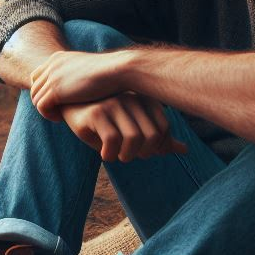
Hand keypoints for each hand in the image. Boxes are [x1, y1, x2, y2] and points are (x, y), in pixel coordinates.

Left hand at [30, 49, 130, 121]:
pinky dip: (48, 115)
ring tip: (60, 116)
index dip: (44, 90)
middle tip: (58, 111)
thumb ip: (78, 74)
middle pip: (35, 87)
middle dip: (44, 100)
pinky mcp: (55, 91)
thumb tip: (76, 84)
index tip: (58, 101)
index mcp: (58, 57)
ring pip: (35, 98)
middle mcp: (52, 65)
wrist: (118, 70)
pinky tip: (61, 118)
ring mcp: (52, 77)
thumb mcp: (89, 69)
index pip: (38, 76)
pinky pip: (40, 107)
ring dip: (45, 110)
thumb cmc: (111, 73)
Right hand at [61, 96, 187, 162]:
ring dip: (126, 155)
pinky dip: (110, 154)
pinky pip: (112, 139)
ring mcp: (114, 103)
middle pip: (152, 136)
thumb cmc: (103, 121)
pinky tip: (104, 154)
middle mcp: (132, 98)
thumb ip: (157, 139)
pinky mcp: (97, 112)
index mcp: (143, 100)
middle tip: (128, 156)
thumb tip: (184, 150)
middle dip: (142, 153)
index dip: (155, 147)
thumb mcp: (131, 130)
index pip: (163, 129)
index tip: (140, 152)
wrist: (70, 108)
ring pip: (134, 138)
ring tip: (117, 156)